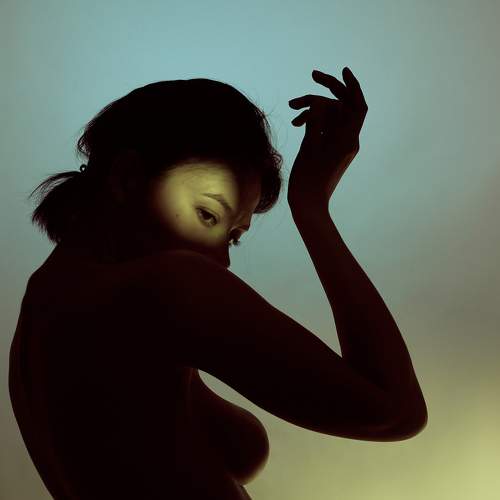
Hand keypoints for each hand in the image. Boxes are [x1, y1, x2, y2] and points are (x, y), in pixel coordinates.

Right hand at [287, 67, 367, 208]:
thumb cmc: (308, 180)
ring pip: (330, 116)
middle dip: (327, 91)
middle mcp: (347, 140)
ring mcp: (338, 145)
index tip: (342, 70)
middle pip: (341, 107)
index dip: (352, 86)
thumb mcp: (309, 148)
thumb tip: (320, 101)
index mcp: (348, 140)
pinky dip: (312, 121)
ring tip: (292, 110)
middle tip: (311, 78)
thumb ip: (316, 121)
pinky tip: (297, 123)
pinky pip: (324, 128)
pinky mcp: (328, 150)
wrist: (308, 204)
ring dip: (313, 109)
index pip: (357, 106)